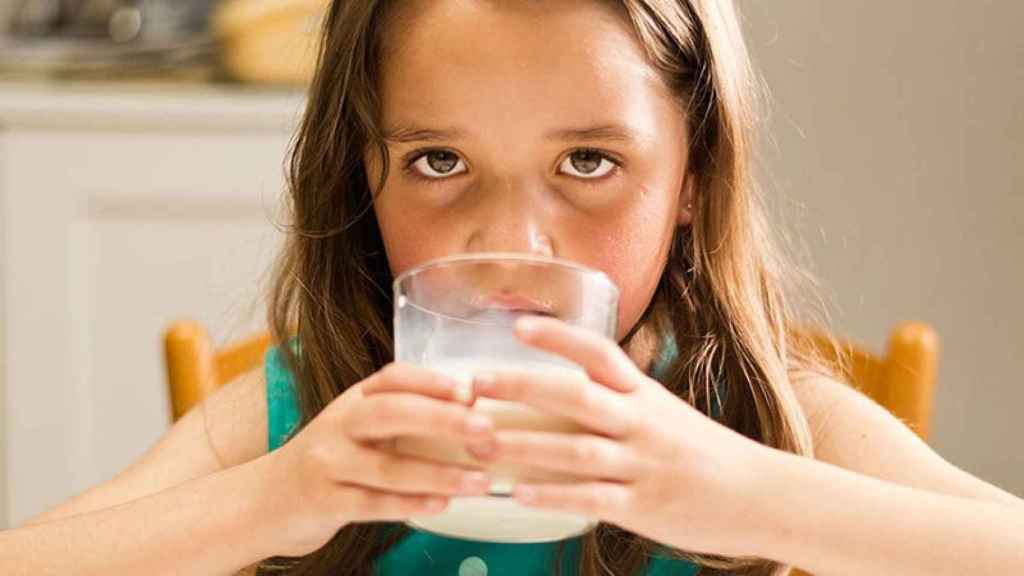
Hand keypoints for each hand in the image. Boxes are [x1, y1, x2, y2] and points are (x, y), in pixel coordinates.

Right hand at [261, 363, 497, 556]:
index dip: (432, 381)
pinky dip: (410, 504)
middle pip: (392, 413)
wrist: (267, 500)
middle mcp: (339, 424)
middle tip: (486, 430)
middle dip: (442, 419)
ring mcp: (328, 463)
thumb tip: (473, 409)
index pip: (393, 378)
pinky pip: (372, 504)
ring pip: (387, 467)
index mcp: (354, 400)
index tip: (472, 390)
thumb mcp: (360, 428)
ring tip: (480, 481)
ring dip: (439, 474)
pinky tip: (442, 505)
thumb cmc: (333, 460)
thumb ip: (405, 417)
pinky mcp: (324, 502)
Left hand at [467, 316, 766, 557]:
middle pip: (575, 397)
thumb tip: (562, 390)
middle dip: (521, 388)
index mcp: (643, 394)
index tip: (518, 326)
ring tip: (479, 441)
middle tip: (474, 384)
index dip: (559, 338)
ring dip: (523, 446)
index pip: (599, 353)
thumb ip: (617, 399)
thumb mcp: (663, 412)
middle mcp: (640, 422)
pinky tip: (518, 495)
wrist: (761, 495)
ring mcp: (641, 464)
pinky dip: (553, 496)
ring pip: (575, 450)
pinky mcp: (643, 506)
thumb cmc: (702, 452)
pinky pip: (591, 499)